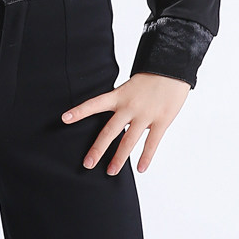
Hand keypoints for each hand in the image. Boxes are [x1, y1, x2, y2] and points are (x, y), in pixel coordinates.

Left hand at [61, 71, 190, 174]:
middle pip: (109, 131)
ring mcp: (145, 114)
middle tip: (87, 164)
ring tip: (111, 172)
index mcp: (119, 96)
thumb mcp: (130, 87)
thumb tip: (113, 121)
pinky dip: (146, 157)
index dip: (79, 111)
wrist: (173, 66)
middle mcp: (129, 107)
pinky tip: (140, 168)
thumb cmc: (151, 78)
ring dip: (119, 158)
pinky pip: (151, 143)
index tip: (64, 119)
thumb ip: (121, 103)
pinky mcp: (161, 120)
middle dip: (97, 149)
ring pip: (128, 141)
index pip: (95, 104)